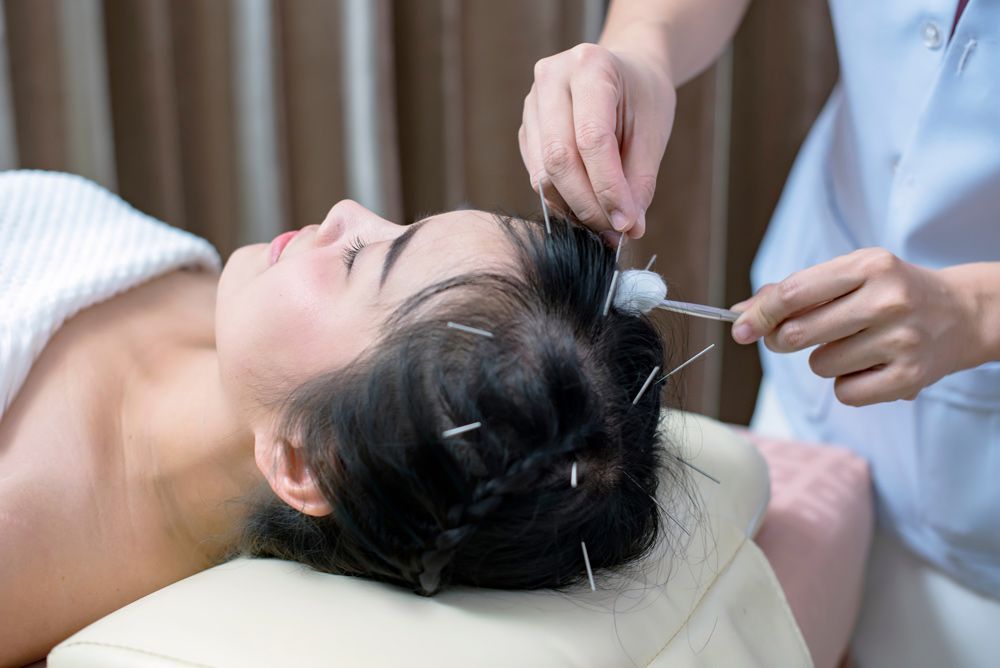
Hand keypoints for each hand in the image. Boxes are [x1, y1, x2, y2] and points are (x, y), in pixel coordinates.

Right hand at [518, 43, 675, 237]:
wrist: (625, 74)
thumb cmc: (643, 98)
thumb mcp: (653, 132)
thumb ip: (640, 181)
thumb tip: (628, 229)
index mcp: (589, 66)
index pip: (591, 139)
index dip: (608, 188)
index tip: (626, 224)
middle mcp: (551, 79)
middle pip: (558, 158)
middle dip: (587, 204)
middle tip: (613, 231)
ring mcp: (531, 104)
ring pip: (542, 173)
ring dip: (573, 207)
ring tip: (604, 223)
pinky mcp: (525, 130)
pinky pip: (538, 176)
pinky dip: (562, 200)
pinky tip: (587, 207)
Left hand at [730, 248, 979, 406]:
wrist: (963, 313)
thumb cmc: (891, 292)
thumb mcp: (851, 275)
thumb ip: (796, 290)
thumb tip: (742, 312)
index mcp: (869, 265)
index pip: (793, 293)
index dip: (759, 315)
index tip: (740, 328)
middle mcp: (887, 299)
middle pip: (797, 333)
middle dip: (781, 340)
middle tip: (792, 337)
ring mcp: (901, 339)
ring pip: (820, 365)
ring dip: (823, 361)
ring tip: (855, 345)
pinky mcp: (909, 376)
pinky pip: (845, 392)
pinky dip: (847, 385)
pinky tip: (870, 367)